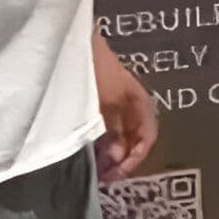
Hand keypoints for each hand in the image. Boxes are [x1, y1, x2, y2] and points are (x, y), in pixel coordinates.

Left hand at [93, 44, 157, 182]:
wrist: (70, 42)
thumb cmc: (90, 70)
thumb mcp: (101, 103)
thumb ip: (111, 132)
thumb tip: (117, 158)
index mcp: (140, 103)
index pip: (147, 137)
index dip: (135, 158)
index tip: (116, 173)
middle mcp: (132, 104)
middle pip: (135, 138)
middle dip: (121, 160)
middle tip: (103, 177)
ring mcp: (116, 103)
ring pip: (121, 135)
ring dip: (111, 153)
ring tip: (95, 167)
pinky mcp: (100, 102)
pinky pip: (108, 128)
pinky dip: (102, 142)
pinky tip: (89, 150)